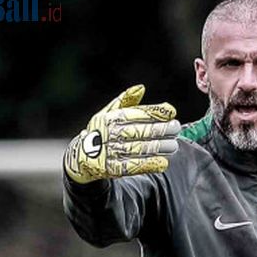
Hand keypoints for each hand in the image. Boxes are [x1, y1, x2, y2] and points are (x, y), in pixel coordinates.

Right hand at [64, 84, 180, 183]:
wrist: (81, 157)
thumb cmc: (101, 131)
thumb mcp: (108, 113)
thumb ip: (126, 101)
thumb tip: (141, 88)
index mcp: (110, 118)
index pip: (135, 114)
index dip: (154, 112)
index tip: (171, 111)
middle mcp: (109, 134)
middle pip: (139, 131)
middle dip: (160, 129)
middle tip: (176, 127)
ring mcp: (109, 152)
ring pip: (138, 149)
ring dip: (158, 148)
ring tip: (174, 145)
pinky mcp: (110, 169)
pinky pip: (132, 166)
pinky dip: (148, 165)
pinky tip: (163, 163)